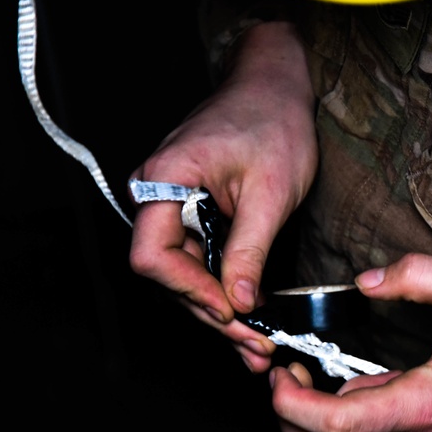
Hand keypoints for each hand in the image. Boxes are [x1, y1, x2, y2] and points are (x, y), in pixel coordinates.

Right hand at [129, 22, 317, 369]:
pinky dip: (223, 287)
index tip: (232, 312)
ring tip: (256, 344)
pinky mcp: (191, 212)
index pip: (153, 256)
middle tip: (254, 344)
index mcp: (164, 178)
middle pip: (168, 273)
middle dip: (211, 312)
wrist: (277, 86)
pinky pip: (199, 257)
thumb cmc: (274, 121)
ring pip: (184, 272)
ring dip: (219, 309)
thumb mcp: (271, 191)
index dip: (190, 292)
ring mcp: (172, 203)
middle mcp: (156, 193)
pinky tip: (247, 316)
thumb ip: (250, 248)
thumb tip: (240, 300)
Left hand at [269, 254, 431, 431]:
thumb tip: (367, 281)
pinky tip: (374, 400)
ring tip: (332, 384)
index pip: (333, 424)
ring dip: (321, 428)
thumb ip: (417, 275)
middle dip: (288, 422)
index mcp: (425, 406)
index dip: (289, 402)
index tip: (280, 375)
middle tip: (290, 383)